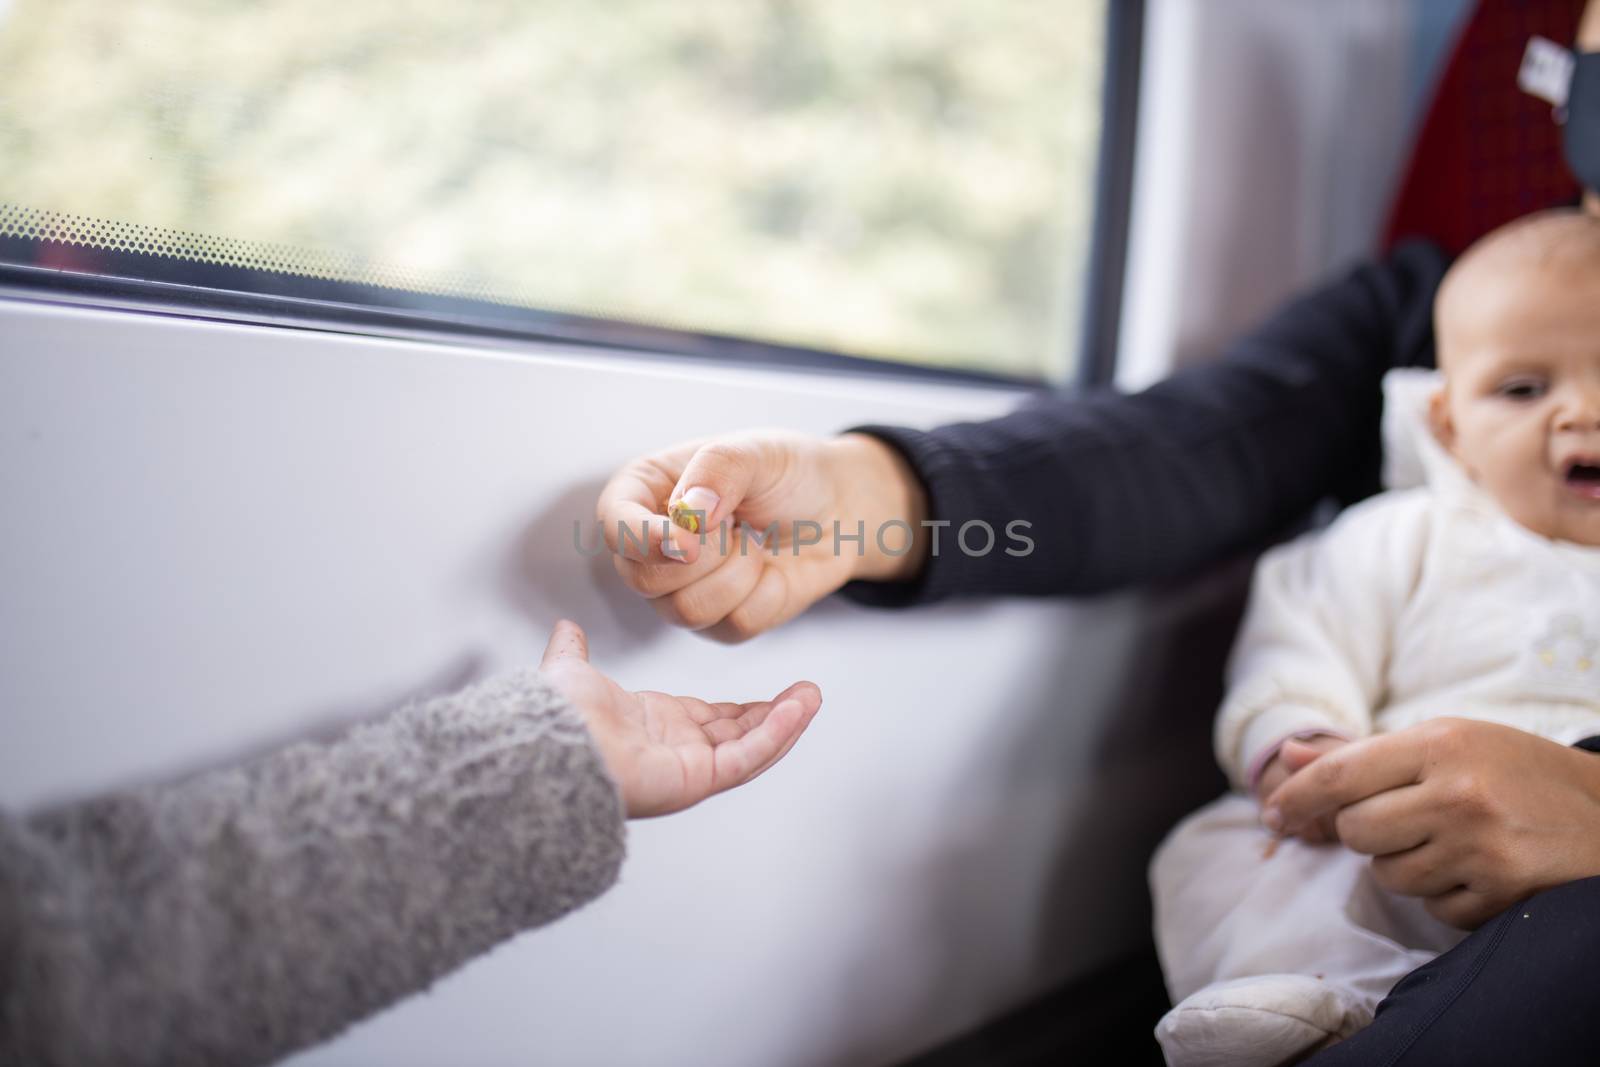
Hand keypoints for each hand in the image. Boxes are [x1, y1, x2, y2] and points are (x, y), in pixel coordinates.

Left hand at [538, 620, 822, 816]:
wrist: (549, 743)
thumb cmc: (555, 717)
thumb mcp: (570, 671)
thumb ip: (573, 652)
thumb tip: (566, 629)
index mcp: (653, 727)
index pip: (713, 720)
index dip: (746, 708)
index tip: (775, 695)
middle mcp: (675, 752)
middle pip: (740, 734)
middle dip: (777, 714)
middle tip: (807, 692)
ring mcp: (689, 769)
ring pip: (752, 746)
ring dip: (786, 722)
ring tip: (813, 696)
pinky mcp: (698, 779)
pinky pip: (747, 756)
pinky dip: (777, 733)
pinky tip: (799, 709)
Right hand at [595, 431, 926, 641]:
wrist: (837, 509)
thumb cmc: (787, 472)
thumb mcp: (756, 451)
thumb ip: (718, 470)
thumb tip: (688, 513)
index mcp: (644, 492)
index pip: (616, 525)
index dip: (644, 541)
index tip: (688, 543)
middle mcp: (652, 545)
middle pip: (642, 579)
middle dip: (704, 556)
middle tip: (738, 525)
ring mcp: (682, 589)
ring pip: (685, 611)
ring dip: (738, 574)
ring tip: (755, 541)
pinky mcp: (719, 621)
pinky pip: (731, 627)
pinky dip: (765, 596)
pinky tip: (770, 569)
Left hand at [1264, 718, 1599, 927]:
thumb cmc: (1511, 770)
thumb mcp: (1445, 742)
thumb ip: (1362, 755)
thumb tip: (1287, 757)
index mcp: (1439, 743)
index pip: (1339, 775)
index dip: (1296, 798)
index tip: (1273, 815)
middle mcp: (1457, 793)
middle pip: (1356, 831)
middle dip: (1367, 831)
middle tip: (1405, 818)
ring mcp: (1480, 847)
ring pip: (1389, 875)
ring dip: (1405, 864)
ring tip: (1451, 840)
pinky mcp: (1501, 893)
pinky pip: (1433, 908)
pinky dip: (1445, 894)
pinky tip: (1478, 867)